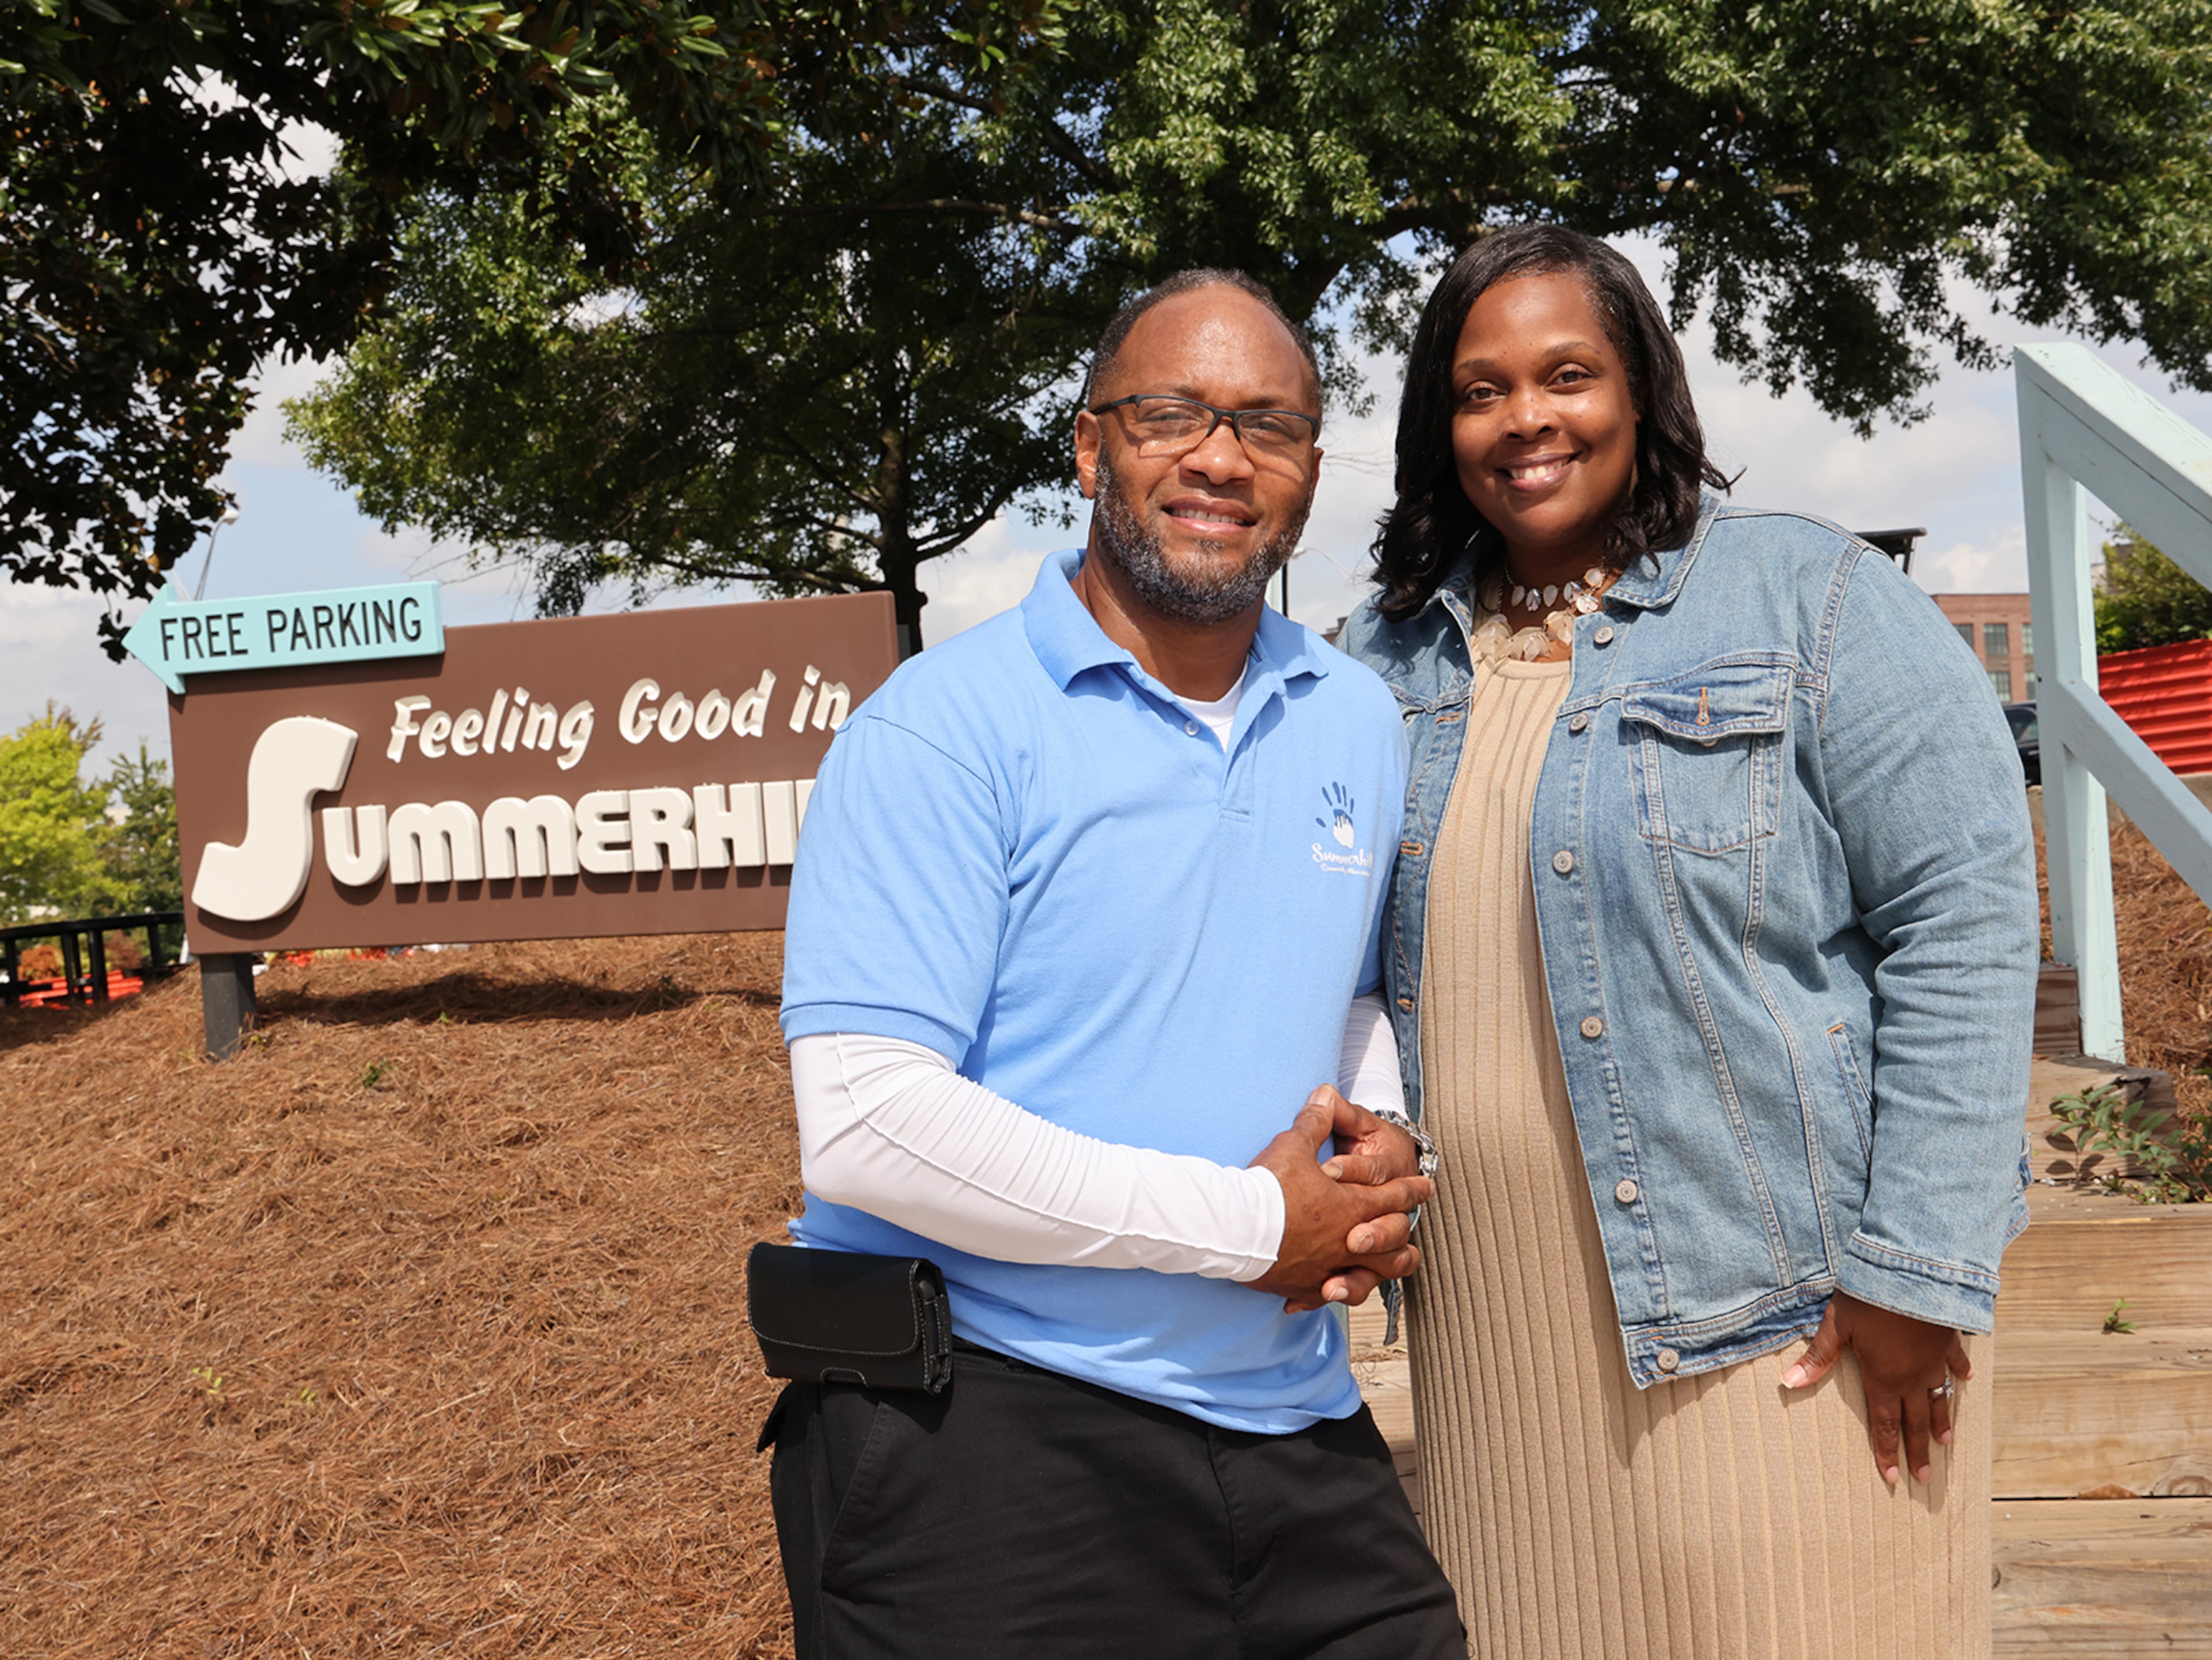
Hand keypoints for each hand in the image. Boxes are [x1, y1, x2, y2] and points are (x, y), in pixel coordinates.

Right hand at [1246, 1087, 1432, 1312]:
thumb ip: (1316, 1121)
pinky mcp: (1302, 1286)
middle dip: (1404, 1230)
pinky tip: (1326, 1291)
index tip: (1426, 1187)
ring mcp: (1327, 1268)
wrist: (1236, 1229)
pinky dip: (1329, 1291)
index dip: (1411, 1190)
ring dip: (1381, 1270)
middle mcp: (1346, 1242)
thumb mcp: (1294, 1145)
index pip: (1393, 1197)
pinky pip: (1324, 1294)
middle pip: (1391, 1241)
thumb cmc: (1269, 1187)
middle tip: (1412, 1227)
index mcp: (1352, 1206)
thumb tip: (1326, 1092)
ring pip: (1368, 1276)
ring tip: (1386, 1265)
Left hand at [1783, 1291, 1973, 1485]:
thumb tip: (1788, 1382)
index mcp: (1883, 1378)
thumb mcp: (1836, 1325)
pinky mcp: (1948, 1339)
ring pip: (1939, 1398)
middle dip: (1917, 1451)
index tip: (1891, 1478)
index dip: (1886, 1452)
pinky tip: (1965, 1381)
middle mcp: (1912, 1377)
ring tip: (1944, 1444)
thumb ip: (1817, 1357)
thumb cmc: (1868, 1297)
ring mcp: (1934, 1360)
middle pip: (1915, 1421)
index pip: (1884, 1424)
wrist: (1912, 1271)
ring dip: (1941, 1422)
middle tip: (1924, 1478)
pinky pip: (1955, 1362)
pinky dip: (1959, 1373)